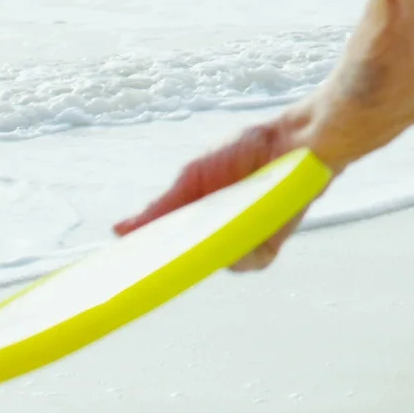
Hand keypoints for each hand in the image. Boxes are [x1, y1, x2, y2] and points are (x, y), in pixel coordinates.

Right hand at [116, 107, 317, 271]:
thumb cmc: (244, 151)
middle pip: (188, 263)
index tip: (124, 270)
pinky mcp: (268, 244)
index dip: (148, 259)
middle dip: (174, 263)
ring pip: (219, 262)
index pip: (166, 246)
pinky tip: (244, 230)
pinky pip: (250, 263)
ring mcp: (241, 240)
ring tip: (218, 222)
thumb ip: (162, 207)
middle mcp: (216, 232)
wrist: (294, 142)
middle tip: (159, 259)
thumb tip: (119, 231)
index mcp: (195, 215)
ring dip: (215, 246)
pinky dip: (245, 250)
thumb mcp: (194, 177)